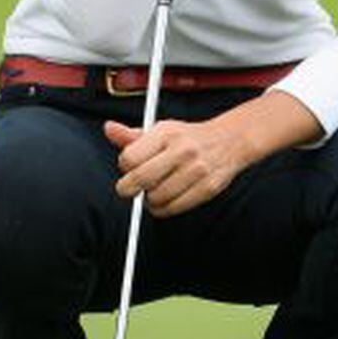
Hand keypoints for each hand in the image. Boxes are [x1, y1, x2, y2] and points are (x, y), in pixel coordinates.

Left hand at [104, 116, 247, 217]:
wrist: (228, 141)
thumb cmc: (188, 137)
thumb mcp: (160, 130)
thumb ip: (132, 135)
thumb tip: (109, 129)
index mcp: (167, 133)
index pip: (130, 157)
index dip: (124, 166)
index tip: (128, 168)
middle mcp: (182, 150)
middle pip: (140, 179)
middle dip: (128, 188)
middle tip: (129, 188)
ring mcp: (196, 170)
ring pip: (155, 198)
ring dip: (148, 199)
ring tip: (152, 191)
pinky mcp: (207, 188)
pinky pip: (173, 208)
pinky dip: (162, 209)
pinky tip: (163, 199)